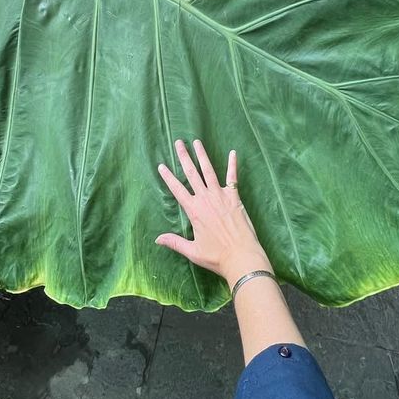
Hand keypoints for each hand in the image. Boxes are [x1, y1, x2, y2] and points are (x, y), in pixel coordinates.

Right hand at [156, 139, 271, 289]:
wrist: (241, 257)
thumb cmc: (216, 256)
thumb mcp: (192, 251)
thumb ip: (174, 242)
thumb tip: (157, 239)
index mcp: (194, 210)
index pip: (177, 190)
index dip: (168, 177)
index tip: (161, 165)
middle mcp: (205, 199)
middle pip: (191, 174)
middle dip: (184, 157)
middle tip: (178, 142)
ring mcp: (220, 196)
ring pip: (209, 171)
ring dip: (202, 155)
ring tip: (197, 142)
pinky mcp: (234, 197)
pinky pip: (232, 177)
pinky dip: (232, 165)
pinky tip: (233, 153)